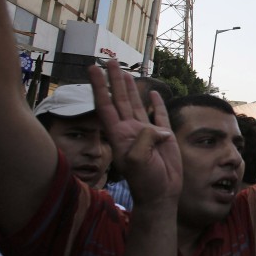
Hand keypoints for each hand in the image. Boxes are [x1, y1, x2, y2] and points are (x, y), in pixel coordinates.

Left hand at [90, 61, 181, 206]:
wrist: (161, 195)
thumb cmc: (145, 181)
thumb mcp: (138, 160)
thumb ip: (143, 139)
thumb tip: (155, 128)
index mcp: (120, 134)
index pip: (106, 105)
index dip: (99, 86)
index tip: (92, 69)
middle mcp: (130, 130)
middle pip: (119, 99)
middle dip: (114, 80)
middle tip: (109, 61)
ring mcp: (146, 132)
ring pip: (136, 104)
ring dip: (130, 87)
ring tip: (125, 71)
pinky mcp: (163, 137)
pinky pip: (159, 115)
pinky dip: (156, 103)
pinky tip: (153, 93)